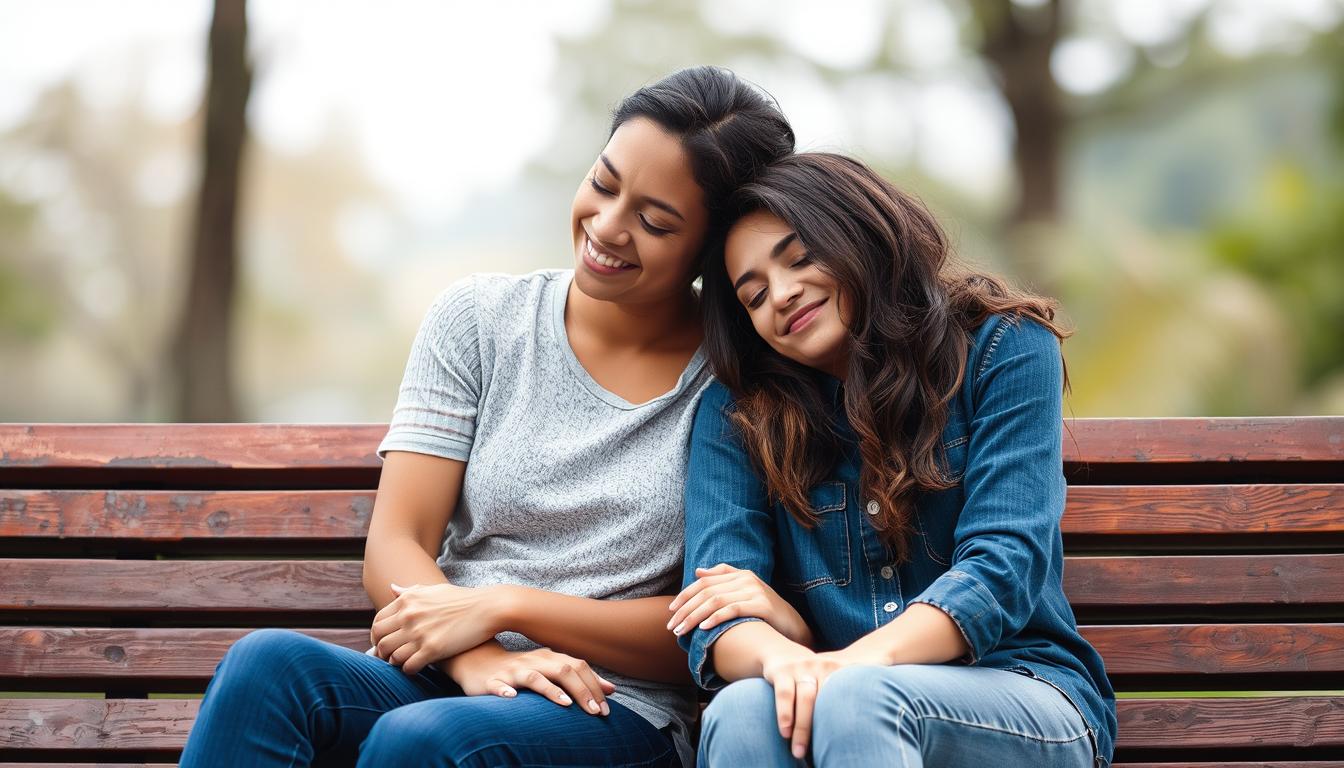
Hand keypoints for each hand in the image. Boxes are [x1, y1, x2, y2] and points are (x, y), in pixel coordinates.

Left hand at [371, 582, 504, 674]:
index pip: (377, 623)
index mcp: (407, 600)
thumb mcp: (433, 590)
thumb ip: (409, 591)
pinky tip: (415, 668)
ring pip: (392, 656)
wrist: (487, 608)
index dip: (376, 637)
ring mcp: (420, 633)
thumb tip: (392, 587)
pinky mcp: (432, 649)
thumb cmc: (461, 599)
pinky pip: (408, 666)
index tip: (382, 644)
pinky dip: (408, 670)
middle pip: (381, 641)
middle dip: (381, 653)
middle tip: (388, 658)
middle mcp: (409, 616)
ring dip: (394, 662)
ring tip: (402, 663)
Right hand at [445, 642, 616, 715]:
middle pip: (562, 670)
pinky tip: (512, 699)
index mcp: (550, 658)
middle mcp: (534, 662)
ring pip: (534, 677)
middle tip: (594, 712)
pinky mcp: (492, 682)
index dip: (594, 686)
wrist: (479, 662)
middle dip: (581, 691)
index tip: (607, 708)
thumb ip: (580, 679)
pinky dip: (505, 692)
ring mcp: (513, 671)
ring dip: (551, 690)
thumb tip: (611, 690)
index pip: (578, 668)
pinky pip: (498, 686)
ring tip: (566, 703)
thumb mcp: (552, 671)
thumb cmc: (522, 670)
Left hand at [667, 564, 812, 645]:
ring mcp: (755, 591)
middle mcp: (746, 579)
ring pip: (716, 601)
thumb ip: (724, 579)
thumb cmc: (765, 612)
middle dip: (686, 609)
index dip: (685, 595)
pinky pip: (733, 609)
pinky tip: (704, 628)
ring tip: (682, 631)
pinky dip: (716, 618)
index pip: (704, 582)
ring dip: (695, 617)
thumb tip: (698, 571)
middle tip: (672, 626)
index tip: (671, 610)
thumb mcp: (745, 593)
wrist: (794, 626)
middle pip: (707, 592)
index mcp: (739, 574)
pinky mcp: (762, 605)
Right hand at [762, 645, 883, 759]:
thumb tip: (875, 722)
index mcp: (841, 669)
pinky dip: (785, 713)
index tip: (858, 739)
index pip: (851, 694)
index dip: (855, 716)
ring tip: (798, 752)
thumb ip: (850, 693)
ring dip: (803, 727)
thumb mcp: (832, 678)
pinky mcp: (782, 671)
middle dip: (827, 729)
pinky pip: (785, 693)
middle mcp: (823, 666)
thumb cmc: (814, 677)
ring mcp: (802, 667)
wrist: (783, 653)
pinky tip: (785, 732)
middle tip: (826, 756)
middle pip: (828, 700)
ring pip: (806, 698)